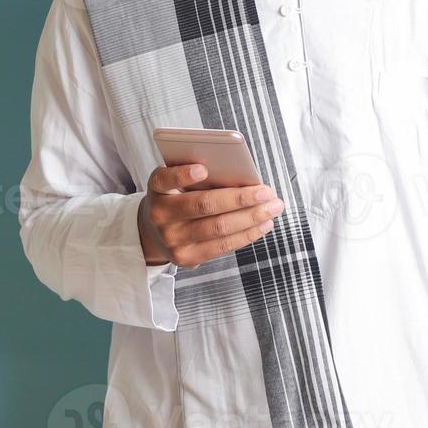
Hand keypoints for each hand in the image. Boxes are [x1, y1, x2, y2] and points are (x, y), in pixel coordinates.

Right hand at [138, 163, 285, 268]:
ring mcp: (172, 240)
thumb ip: (200, 175)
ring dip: (251, 217)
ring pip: (218, 228)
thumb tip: (241, 175)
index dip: (182, 175)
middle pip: (204, 205)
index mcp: (157, 188)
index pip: (165, 179)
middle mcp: (160, 215)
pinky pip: (222, 247)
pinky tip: (264, 224)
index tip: (203, 169)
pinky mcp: (186, 258)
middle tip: (267, 191)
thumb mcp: (178, 181)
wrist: (154, 232)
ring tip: (273, 207)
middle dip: (240, 198)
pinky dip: (247, 235)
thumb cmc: (178, 196)